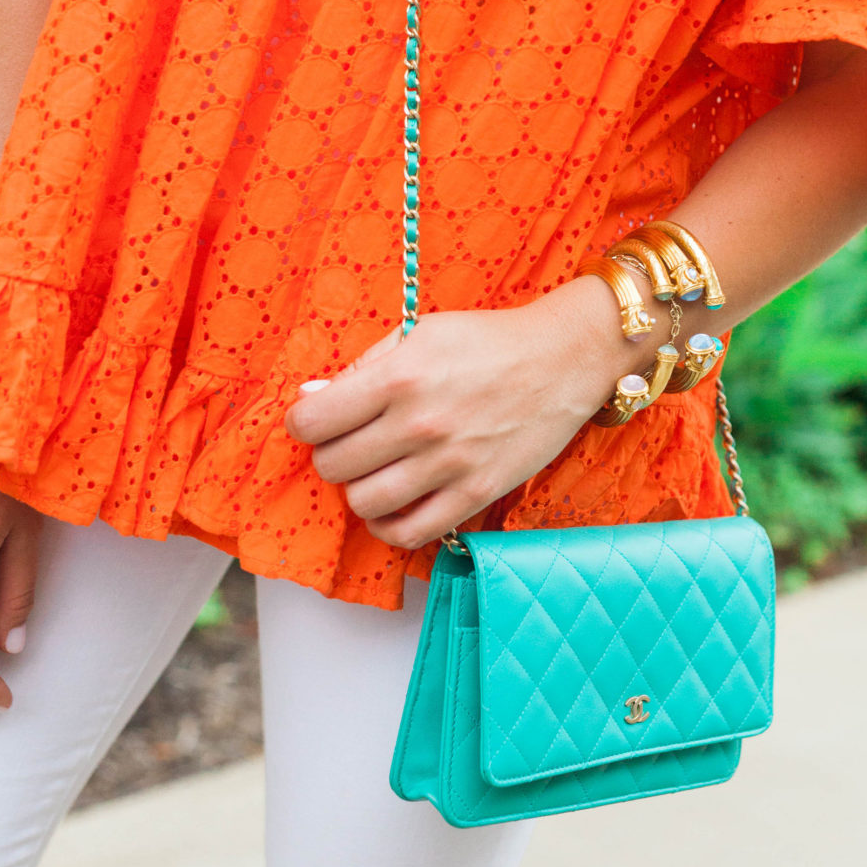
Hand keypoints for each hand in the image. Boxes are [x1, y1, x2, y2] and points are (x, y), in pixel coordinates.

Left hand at [285, 278, 639, 548]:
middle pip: (333, 465)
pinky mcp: (475, 494)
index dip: (304, 423)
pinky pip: (408, 533)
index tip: (316, 420)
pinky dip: (388, 525)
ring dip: (358, 489)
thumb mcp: (419, 333)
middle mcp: (420, 423)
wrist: (562, 360)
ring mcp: (449, 464)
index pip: (314, 421)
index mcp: (400, 375)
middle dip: (331, 454)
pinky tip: (393, 504)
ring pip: (363, 503)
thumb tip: (309, 400)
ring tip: (375, 470)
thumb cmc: (487, 341)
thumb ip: (362, 367)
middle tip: (351, 441)